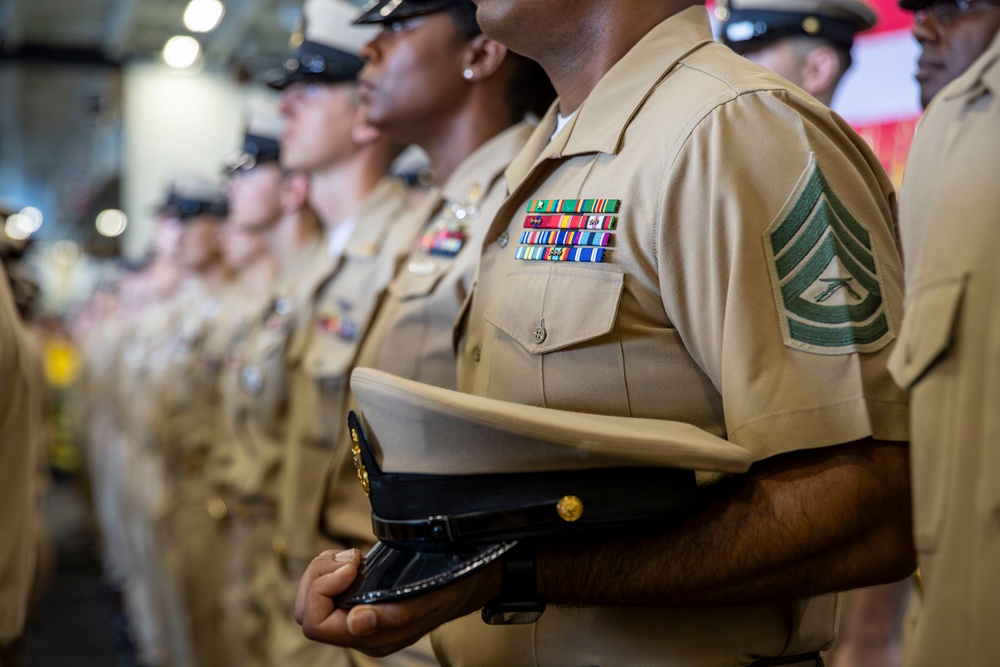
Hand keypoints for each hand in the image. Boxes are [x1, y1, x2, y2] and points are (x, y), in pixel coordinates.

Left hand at [295, 548, 501, 656]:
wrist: (470, 578)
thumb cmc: (453, 584)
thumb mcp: (430, 596)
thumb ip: (394, 614)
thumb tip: (356, 622)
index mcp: (375, 637)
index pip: (316, 623)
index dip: (324, 590)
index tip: (352, 564)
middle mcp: (361, 632)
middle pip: (307, 612)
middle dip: (319, 577)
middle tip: (351, 556)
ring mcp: (359, 617)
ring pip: (313, 599)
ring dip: (325, 569)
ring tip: (353, 556)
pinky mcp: (361, 600)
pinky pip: (326, 589)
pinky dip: (331, 566)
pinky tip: (354, 558)